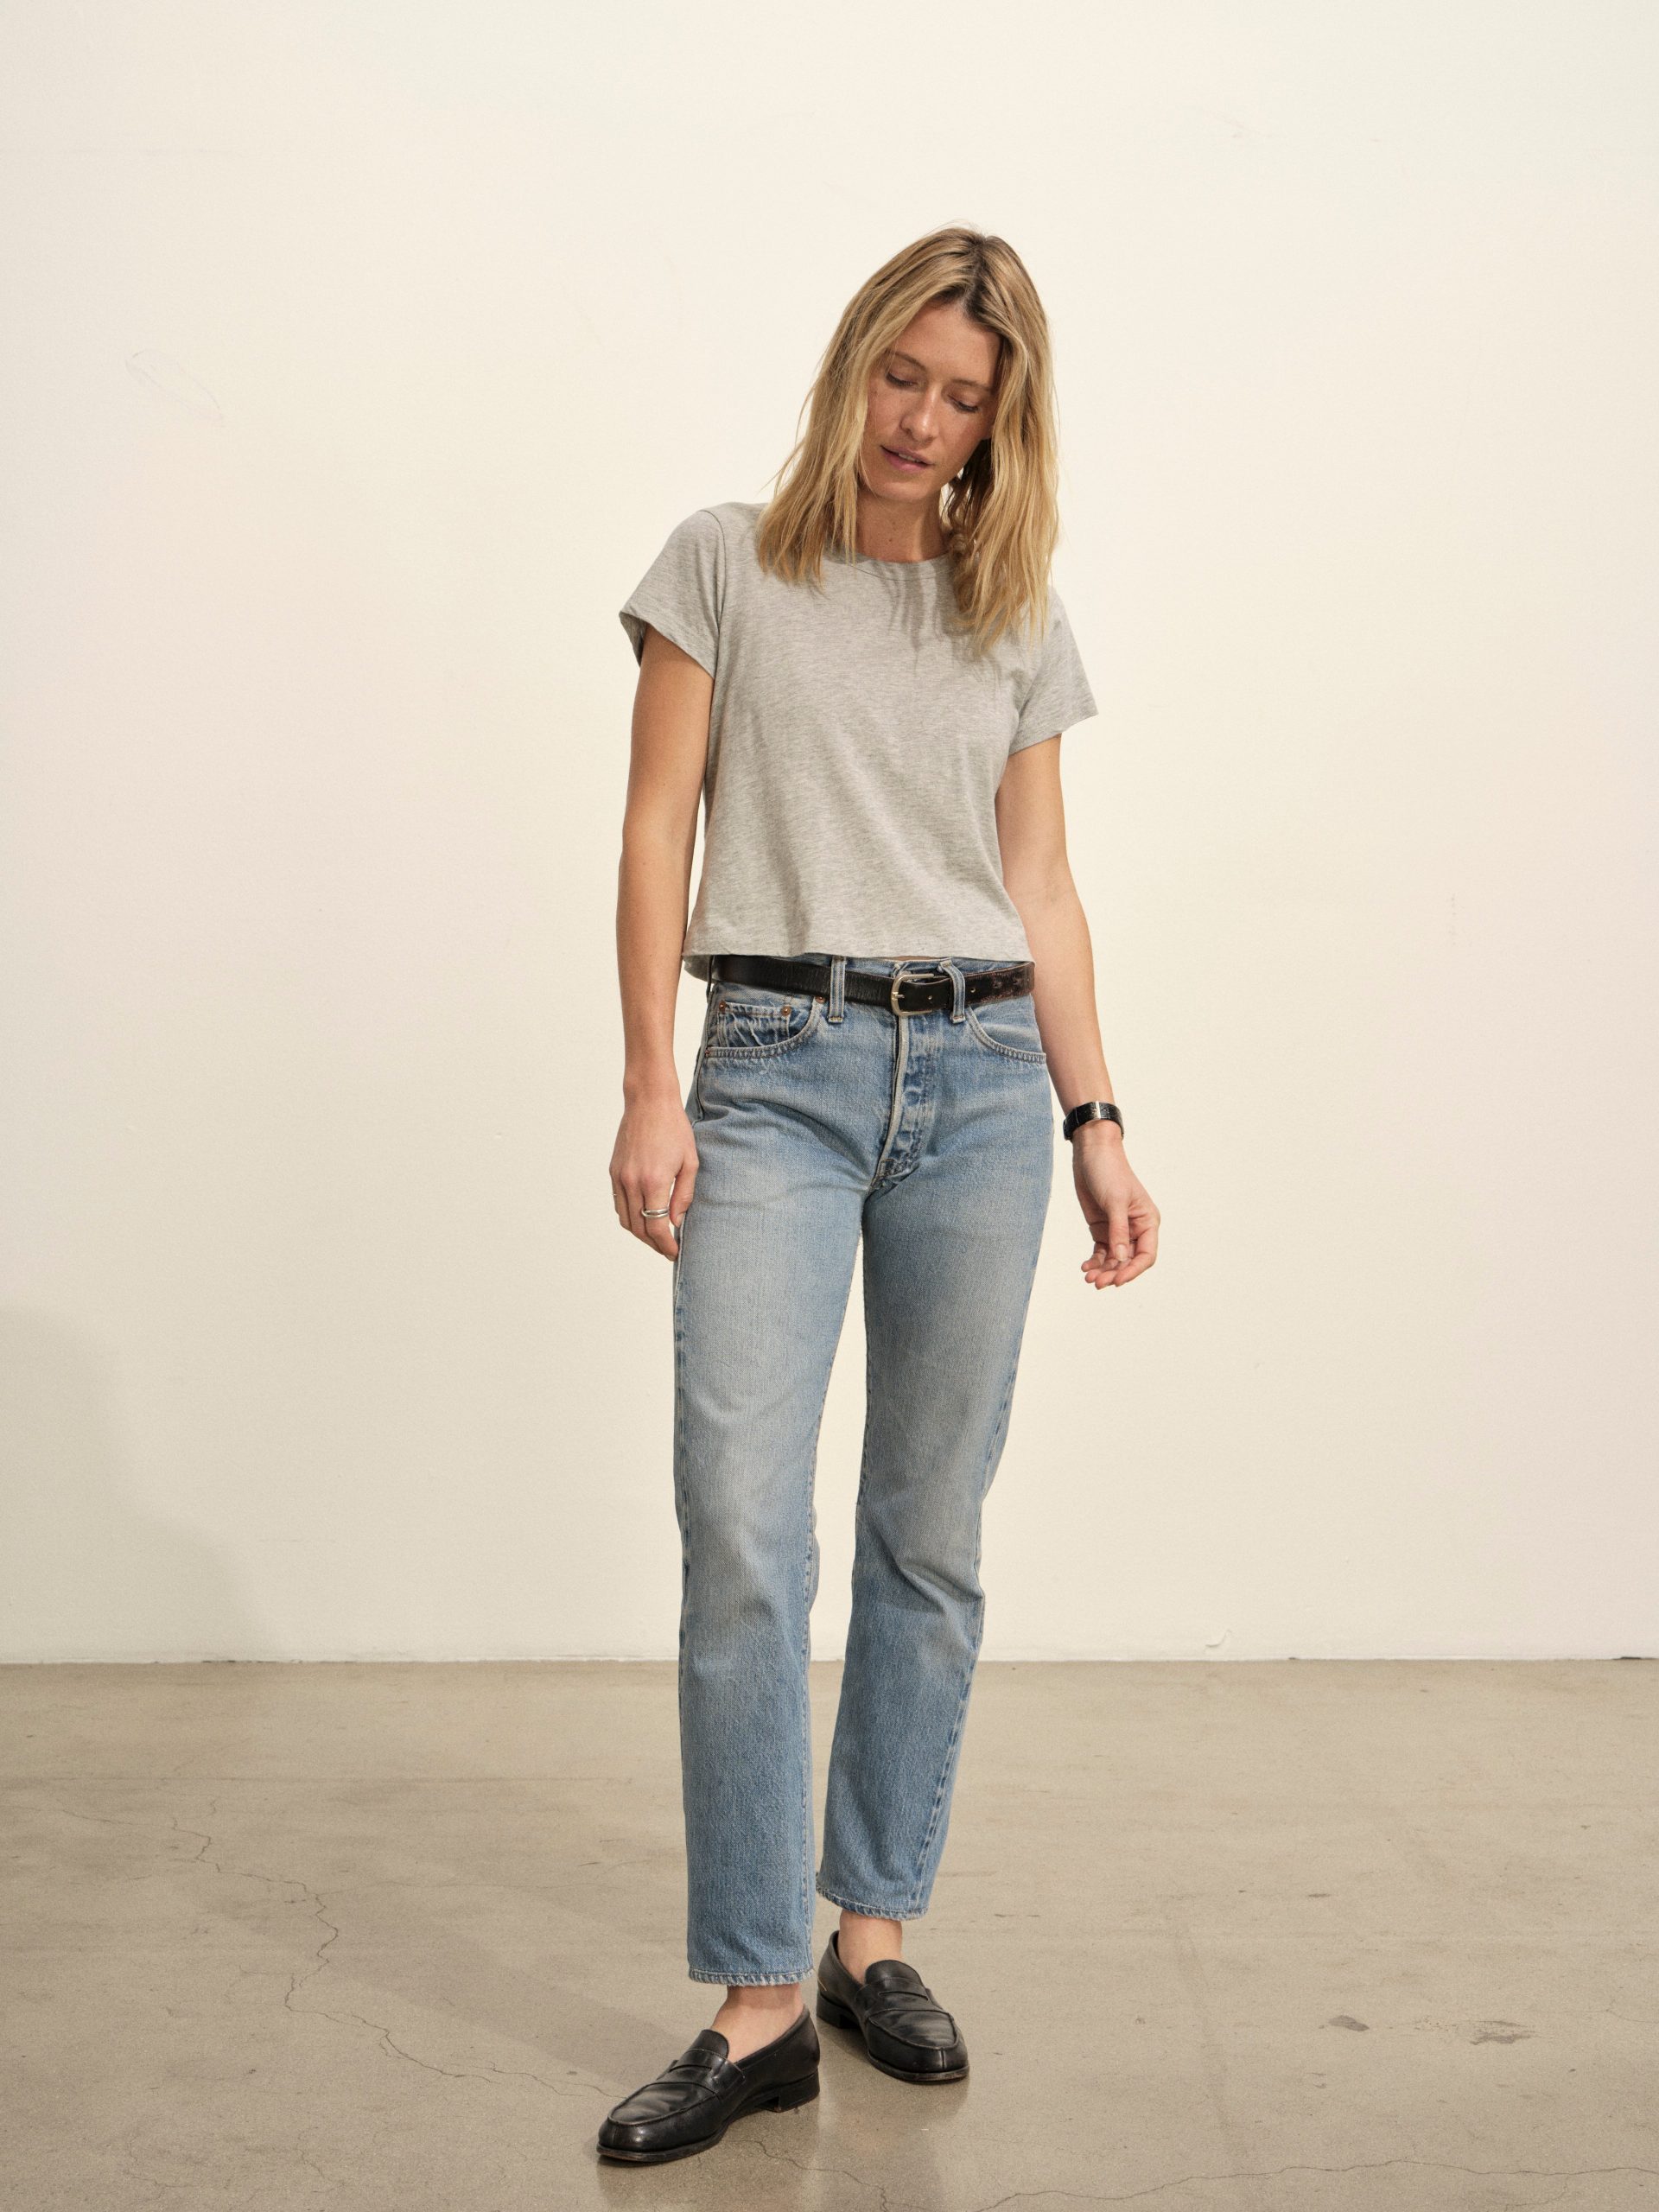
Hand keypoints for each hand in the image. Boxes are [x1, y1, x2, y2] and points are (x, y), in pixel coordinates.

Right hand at [611, 1095, 697, 1259]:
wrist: (649, 1102)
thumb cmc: (674, 1128)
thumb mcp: (690, 1161)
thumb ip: (683, 1195)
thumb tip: (676, 1222)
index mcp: (654, 1181)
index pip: (656, 1227)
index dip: (666, 1245)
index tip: (675, 1252)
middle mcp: (632, 1182)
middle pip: (639, 1228)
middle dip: (654, 1244)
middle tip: (668, 1249)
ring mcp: (619, 1177)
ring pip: (626, 1220)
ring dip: (640, 1234)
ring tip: (657, 1238)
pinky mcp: (613, 1172)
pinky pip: (619, 1204)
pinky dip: (630, 1217)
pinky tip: (643, 1218)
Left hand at [1071, 1126, 1158, 1288]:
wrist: (1091, 1154)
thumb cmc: (1109, 1171)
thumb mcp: (1115, 1201)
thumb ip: (1118, 1231)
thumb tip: (1121, 1258)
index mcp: (1147, 1221)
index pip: (1146, 1255)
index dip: (1133, 1270)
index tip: (1117, 1279)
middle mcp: (1135, 1229)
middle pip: (1128, 1261)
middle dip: (1114, 1273)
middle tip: (1097, 1283)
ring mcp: (1118, 1230)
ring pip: (1114, 1259)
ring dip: (1103, 1270)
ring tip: (1088, 1278)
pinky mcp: (1102, 1229)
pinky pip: (1101, 1252)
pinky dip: (1094, 1261)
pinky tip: (1085, 1267)